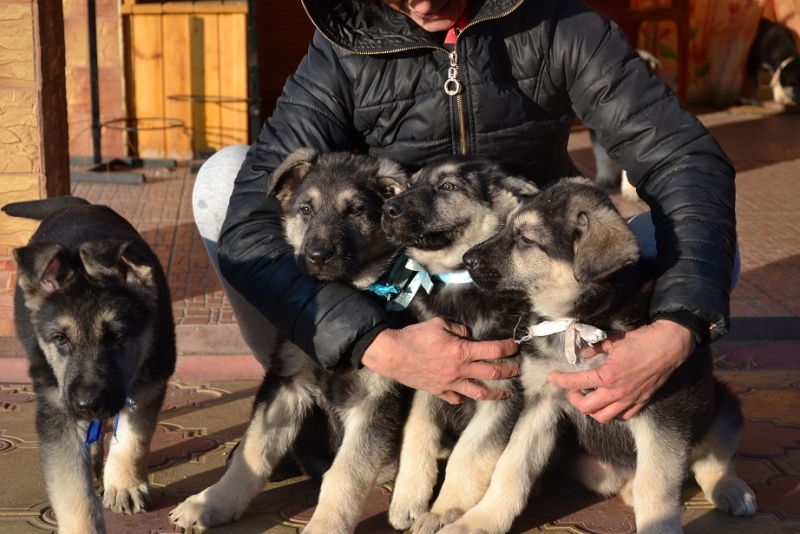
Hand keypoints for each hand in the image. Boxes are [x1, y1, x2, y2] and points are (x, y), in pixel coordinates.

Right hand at [361, 317, 519, 403]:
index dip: (507, 348)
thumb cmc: (416, 336)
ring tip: (505, 394)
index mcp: (462, 351)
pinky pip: (456, 398)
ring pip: (479, 392)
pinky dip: (464, 398)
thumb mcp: (440, 324)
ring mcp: (450, 383)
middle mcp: (460, 370)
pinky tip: (468, 397)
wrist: (394, 354)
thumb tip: (468, 336)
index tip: (515, 346)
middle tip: (517, 370)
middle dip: (508, 371)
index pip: (493, 350)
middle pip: (492, 373)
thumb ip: (459, 330)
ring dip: (495, 393)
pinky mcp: (439, 391)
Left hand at [548, 320, 694, 422]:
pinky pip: (622, 416)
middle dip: (574, 399)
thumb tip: (580, 354)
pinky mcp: (641, 402)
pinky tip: (608, 402)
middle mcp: (617, 392)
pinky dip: (611, 412)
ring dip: (591, 409)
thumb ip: (594, 349)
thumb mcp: (613, 341)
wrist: (669, 346)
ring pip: (603, 417)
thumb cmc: (641, 341)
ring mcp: (630, 400)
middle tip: (572, 389)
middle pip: (587, 408)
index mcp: (608, 376)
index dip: (561, 381)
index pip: (577, 383)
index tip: (553, 377)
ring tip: (588, 397)